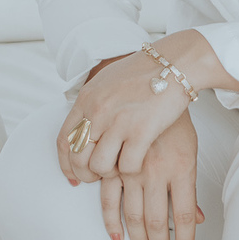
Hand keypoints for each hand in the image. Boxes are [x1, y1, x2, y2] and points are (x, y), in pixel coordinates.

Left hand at [58, 49, 189, 187]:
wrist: (174, 62)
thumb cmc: (146, 71)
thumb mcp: (109, 81)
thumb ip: (94, 103)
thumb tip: (87, 125)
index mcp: (87, 98)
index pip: (64, 140)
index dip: (66, 164)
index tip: (73, 175)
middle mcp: (98, 111)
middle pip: (78, 157)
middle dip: (86, 174)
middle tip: (98, 177)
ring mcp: (118, 121)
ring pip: (99, 166)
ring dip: (109, 173)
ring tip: (120, 167)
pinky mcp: (141, 131)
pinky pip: (126, 166)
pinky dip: (131, 170)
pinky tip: (138, 162)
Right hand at [106, 108, 204, 239]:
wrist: (150, 86)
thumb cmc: (174, 121)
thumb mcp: (191, 152)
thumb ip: (190, 188)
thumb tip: (198, 219)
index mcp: (181, 168)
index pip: (183, 216)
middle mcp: (156, 171)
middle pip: (156, 220)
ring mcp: (131, 168)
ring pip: (131, 214)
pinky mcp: (113, 163)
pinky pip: (107, 197)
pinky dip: (110, 220)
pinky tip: (116, 237)